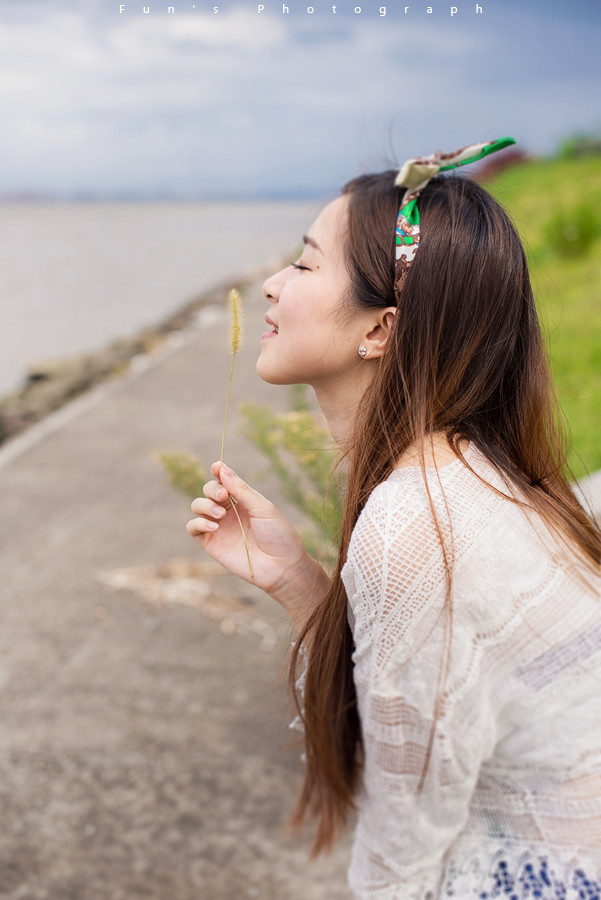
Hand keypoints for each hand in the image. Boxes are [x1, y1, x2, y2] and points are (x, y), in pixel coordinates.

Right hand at [186, 462, 328, 624]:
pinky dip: (198, 523)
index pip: (224, 481)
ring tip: (221, 515)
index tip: (216, 467)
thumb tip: (221, 467)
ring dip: (205, 505)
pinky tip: (214, 527)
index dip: (218, 472)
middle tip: (224, 497)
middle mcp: (228, 512)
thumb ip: (241, 489)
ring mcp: (219, 527)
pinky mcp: (211, 544)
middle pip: (208, 491)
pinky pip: (192, 528)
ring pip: (197, 506)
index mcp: (243, 500)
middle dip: (212, 490)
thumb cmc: (278, 535)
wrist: (282, 567)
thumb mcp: (262, 507)